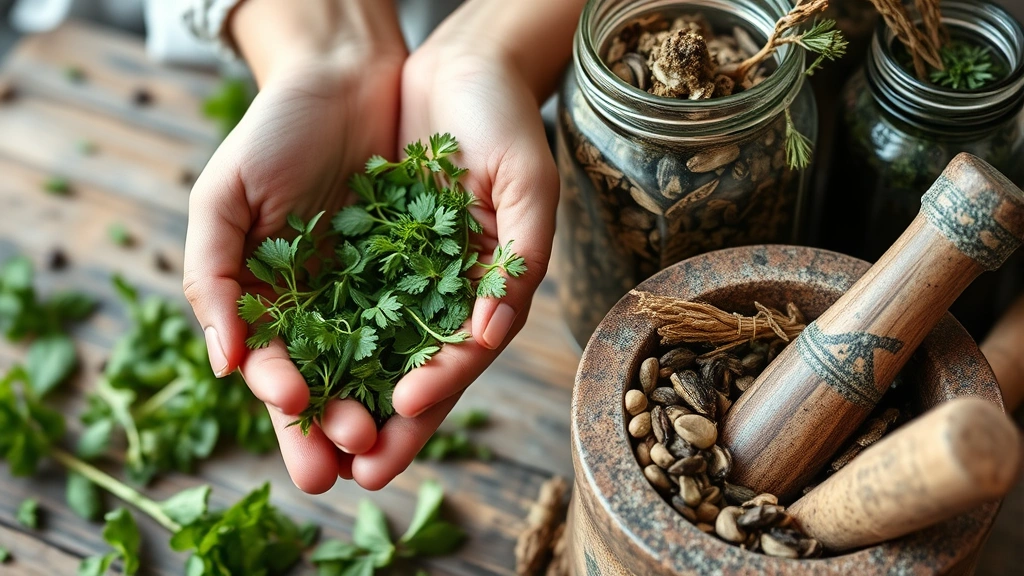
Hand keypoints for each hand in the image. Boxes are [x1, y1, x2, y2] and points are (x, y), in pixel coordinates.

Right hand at [183, 0, 406, 492]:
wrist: (343, 78)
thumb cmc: (272, 135)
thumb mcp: (222, 200)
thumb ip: (213, 278)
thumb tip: (223, 365)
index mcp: (272, 303)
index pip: (277, 371)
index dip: (286, 401)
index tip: (299, 411)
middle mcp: (327, 311)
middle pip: (335, 385)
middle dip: (342, 428)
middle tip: (357, 462)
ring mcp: (378, 295)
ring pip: (384, 369)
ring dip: (388, 410)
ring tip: (393, 442)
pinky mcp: (427, 272)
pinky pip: (430, 323)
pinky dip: (431, 357)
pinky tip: (435, 384)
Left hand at [330, 31, 559, 488]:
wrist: (452, 69)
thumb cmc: (502, 122)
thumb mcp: (528, 183)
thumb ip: (519, 257)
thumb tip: (491, 332)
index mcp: (485, 293)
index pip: (461, 359)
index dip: (439, 390)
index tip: (406, 411)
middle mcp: (437, 298)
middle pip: (406, 375)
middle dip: (379, 426)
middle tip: (351, 472)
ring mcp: (393, 279)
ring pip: (361, 353)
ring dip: (336, 399)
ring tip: (309, 443)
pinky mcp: (352, 254)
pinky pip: (326, 305)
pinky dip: (306, 341)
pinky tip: (284, 374)